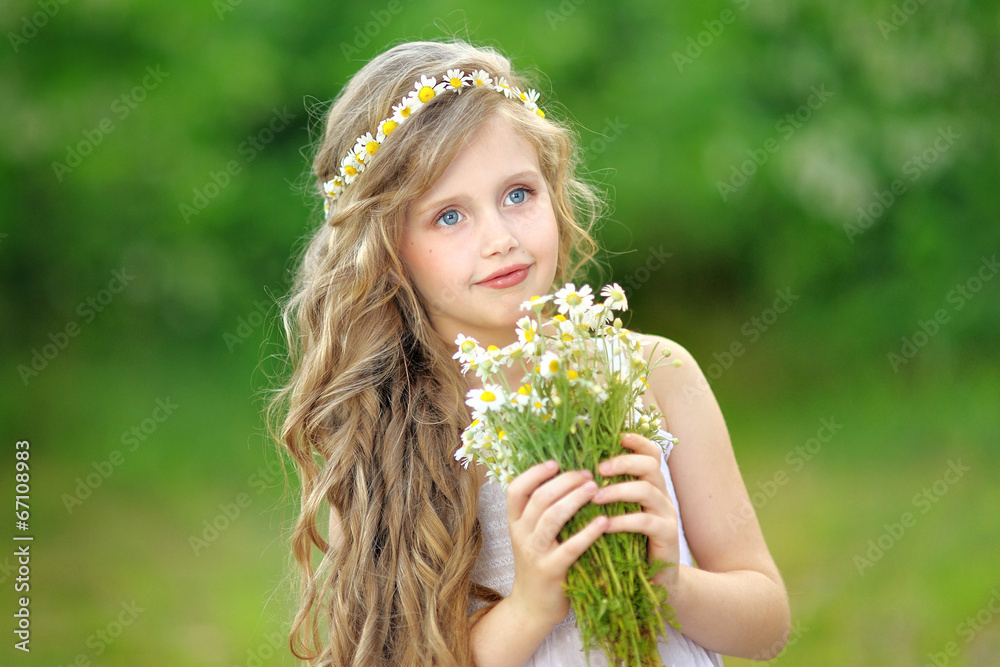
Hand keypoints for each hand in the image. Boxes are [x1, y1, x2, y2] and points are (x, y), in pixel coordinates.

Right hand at [504, 460, 608, 628]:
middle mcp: (521, 534)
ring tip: (595, 488)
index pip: (516, 489)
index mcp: (515, 521)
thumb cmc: (540, 562)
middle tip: (588, 473)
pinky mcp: (551, 571)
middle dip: (565, 481)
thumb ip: (542, 510)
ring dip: (575, 499)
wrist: (533, 606)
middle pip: (539, 498)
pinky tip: (604, 521)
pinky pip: (570, 547)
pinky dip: (588, 532)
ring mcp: (534, 553)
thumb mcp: (532, 534)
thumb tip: (568, 475)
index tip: (556, 462)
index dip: (535, 472)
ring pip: (552, 517)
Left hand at [592, 432, 680, 593]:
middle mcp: (661, 495)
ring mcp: (666, 515)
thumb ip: (605, 493)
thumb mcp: (616, 514)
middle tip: (598, 469)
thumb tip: (575, 471)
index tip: (617, 437)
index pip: (650, 453)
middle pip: (650, 465)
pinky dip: (623, 521)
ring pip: (647, 490)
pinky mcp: (667, 536)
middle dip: (623, 462)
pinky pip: (646, 522)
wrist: (652, 583)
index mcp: (649, 485)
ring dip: (618, 490)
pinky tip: (605, 525)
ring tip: (594, 497)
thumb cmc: (627, 544)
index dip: (637, 441)